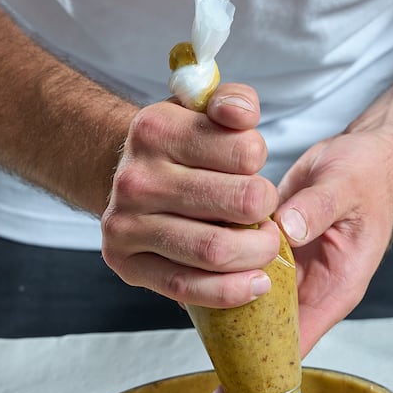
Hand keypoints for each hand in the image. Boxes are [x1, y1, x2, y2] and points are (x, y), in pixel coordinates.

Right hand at [101, 85, 280, 308]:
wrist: (129, 176)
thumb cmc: (182, 145)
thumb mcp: (205, 110)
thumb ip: (235, 102)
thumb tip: (243, 115)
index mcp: (156, 129)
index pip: (244, 151)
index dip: (261, 161)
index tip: (253, 167)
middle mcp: (136, 177)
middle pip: (237, 202)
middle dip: (266, 211)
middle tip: (266, 212)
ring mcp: (126, 223)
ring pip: (215, 250)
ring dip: (257, 252)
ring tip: (265, 246)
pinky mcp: (126, 262)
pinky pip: (186, 286)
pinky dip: (230, 290)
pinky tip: (255, 283)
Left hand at [201, 127, 392, 392]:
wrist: (365, 154)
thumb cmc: (366, 174)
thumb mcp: (346, 186)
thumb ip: (317, 208)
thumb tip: (287, 230)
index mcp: (336, 286)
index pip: (299, 342)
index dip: (269, 374)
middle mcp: (311, 288)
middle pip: (272, 340)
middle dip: (242, 371)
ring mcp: (289, 273)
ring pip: (252, 312)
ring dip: (227, 333)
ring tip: (194, 373)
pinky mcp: (271, 253)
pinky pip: (242, 276)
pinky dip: (221, 285)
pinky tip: (193, 295)